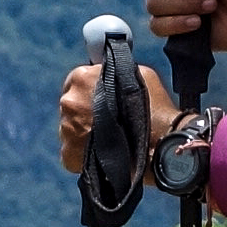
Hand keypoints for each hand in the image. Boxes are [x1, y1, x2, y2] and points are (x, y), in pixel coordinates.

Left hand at [58, 53, 179, 173]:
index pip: (76, 80)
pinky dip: (84, 152)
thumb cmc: (153, 108)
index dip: (90, 89)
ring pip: (71, 129)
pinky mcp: (69, 155)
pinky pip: (73, 151)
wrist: (160, 145)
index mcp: (81, 78)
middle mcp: (69, 102)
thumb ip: (115, 72)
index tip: (101, 98)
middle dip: (86, 110)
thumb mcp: (137, 74)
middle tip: (108, 119)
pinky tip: (103, 152)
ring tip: (108, 137)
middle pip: (72, 105)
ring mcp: (66, 130)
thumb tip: (108, 74)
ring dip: (84, 131)